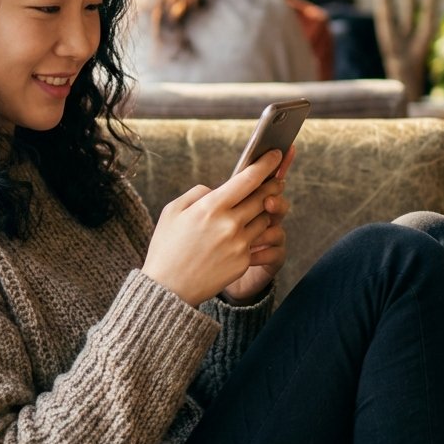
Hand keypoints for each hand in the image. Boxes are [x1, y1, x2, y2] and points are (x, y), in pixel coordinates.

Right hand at [142, 149, 290, 306]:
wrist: (169, 289)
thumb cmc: (167, 247)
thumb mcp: (173, 211)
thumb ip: (198, 194)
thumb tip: (217, 190)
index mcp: (211, 207)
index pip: (247, 179)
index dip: (265, 164)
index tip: (275, 155)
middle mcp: (230, 224)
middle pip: (263, 197)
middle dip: (273, 186)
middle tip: (276, 180)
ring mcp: (239, 244)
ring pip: (265, 219)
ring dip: (266, 210)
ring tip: (262, 205)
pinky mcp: (244, 261)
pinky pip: (259, 241)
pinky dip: (257, 233)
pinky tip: (251, 230)